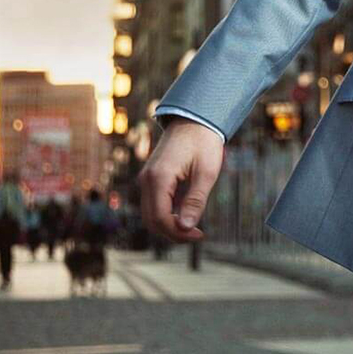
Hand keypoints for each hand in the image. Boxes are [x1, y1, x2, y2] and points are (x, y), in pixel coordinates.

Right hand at [139, 117, 223, 242]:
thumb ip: (195, 200)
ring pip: (150, 213)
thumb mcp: (206, 172)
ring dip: (168, 225)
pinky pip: (153, 203)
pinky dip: (166, 214)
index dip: (177, 232)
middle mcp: (146, 180)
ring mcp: (146, 178)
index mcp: (158, 178)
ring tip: (192, 227)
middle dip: (172, 232)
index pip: (159, 218)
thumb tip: (186, 227)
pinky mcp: (151, 177)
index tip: (199, 235)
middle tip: (197, 235)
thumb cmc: (204, 142)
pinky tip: (184, 214)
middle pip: (151, 220)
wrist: (195, 119)